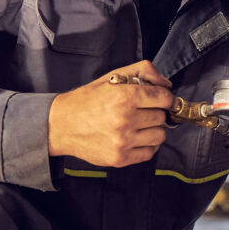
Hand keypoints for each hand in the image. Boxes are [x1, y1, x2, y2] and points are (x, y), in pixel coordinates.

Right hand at [48, 63, 174, 167]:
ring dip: (152, 129)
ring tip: (137, 125)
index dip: (164, 97)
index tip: (159, 99)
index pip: (164, 98)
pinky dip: (146, 145)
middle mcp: (124, 119)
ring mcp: (122, 141)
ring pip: (159, 135)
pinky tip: (134, 137)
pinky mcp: (120, 158)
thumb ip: (143, 71)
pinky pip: (150, 152)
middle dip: (154, 112)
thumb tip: (167, 84)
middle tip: (140, 111)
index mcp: (124, 96)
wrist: (61, 125)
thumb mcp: (113, 77)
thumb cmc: (88, 100)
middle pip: (161, 117)